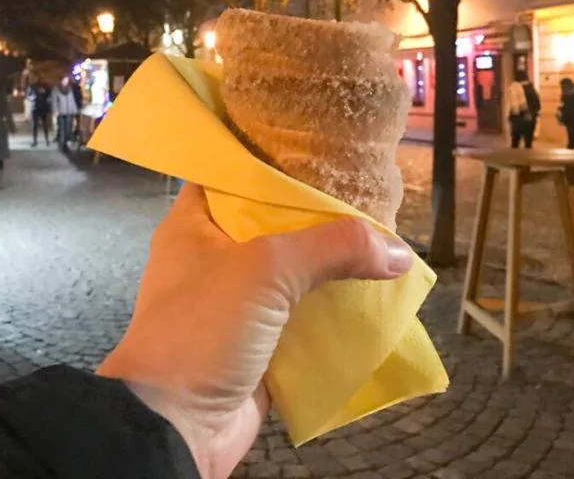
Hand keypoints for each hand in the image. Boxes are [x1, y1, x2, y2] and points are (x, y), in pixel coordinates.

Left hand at [97, 183, 413, 478]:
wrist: (176, 425)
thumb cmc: (202, 328)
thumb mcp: (266, 269)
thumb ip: (332, 247)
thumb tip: (397, 250)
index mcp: (194, 223)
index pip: (233, 173)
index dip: (275, 158)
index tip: (320, 146)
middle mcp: (211, 256)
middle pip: (272, 222)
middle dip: (318, 213)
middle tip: (366, 192)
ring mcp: (234, 303)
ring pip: (291, 271)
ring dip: (331, 264)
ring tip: (380, 241)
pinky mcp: (256, 344)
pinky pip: (301, 317)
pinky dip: (332, 309)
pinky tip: (372, 296)